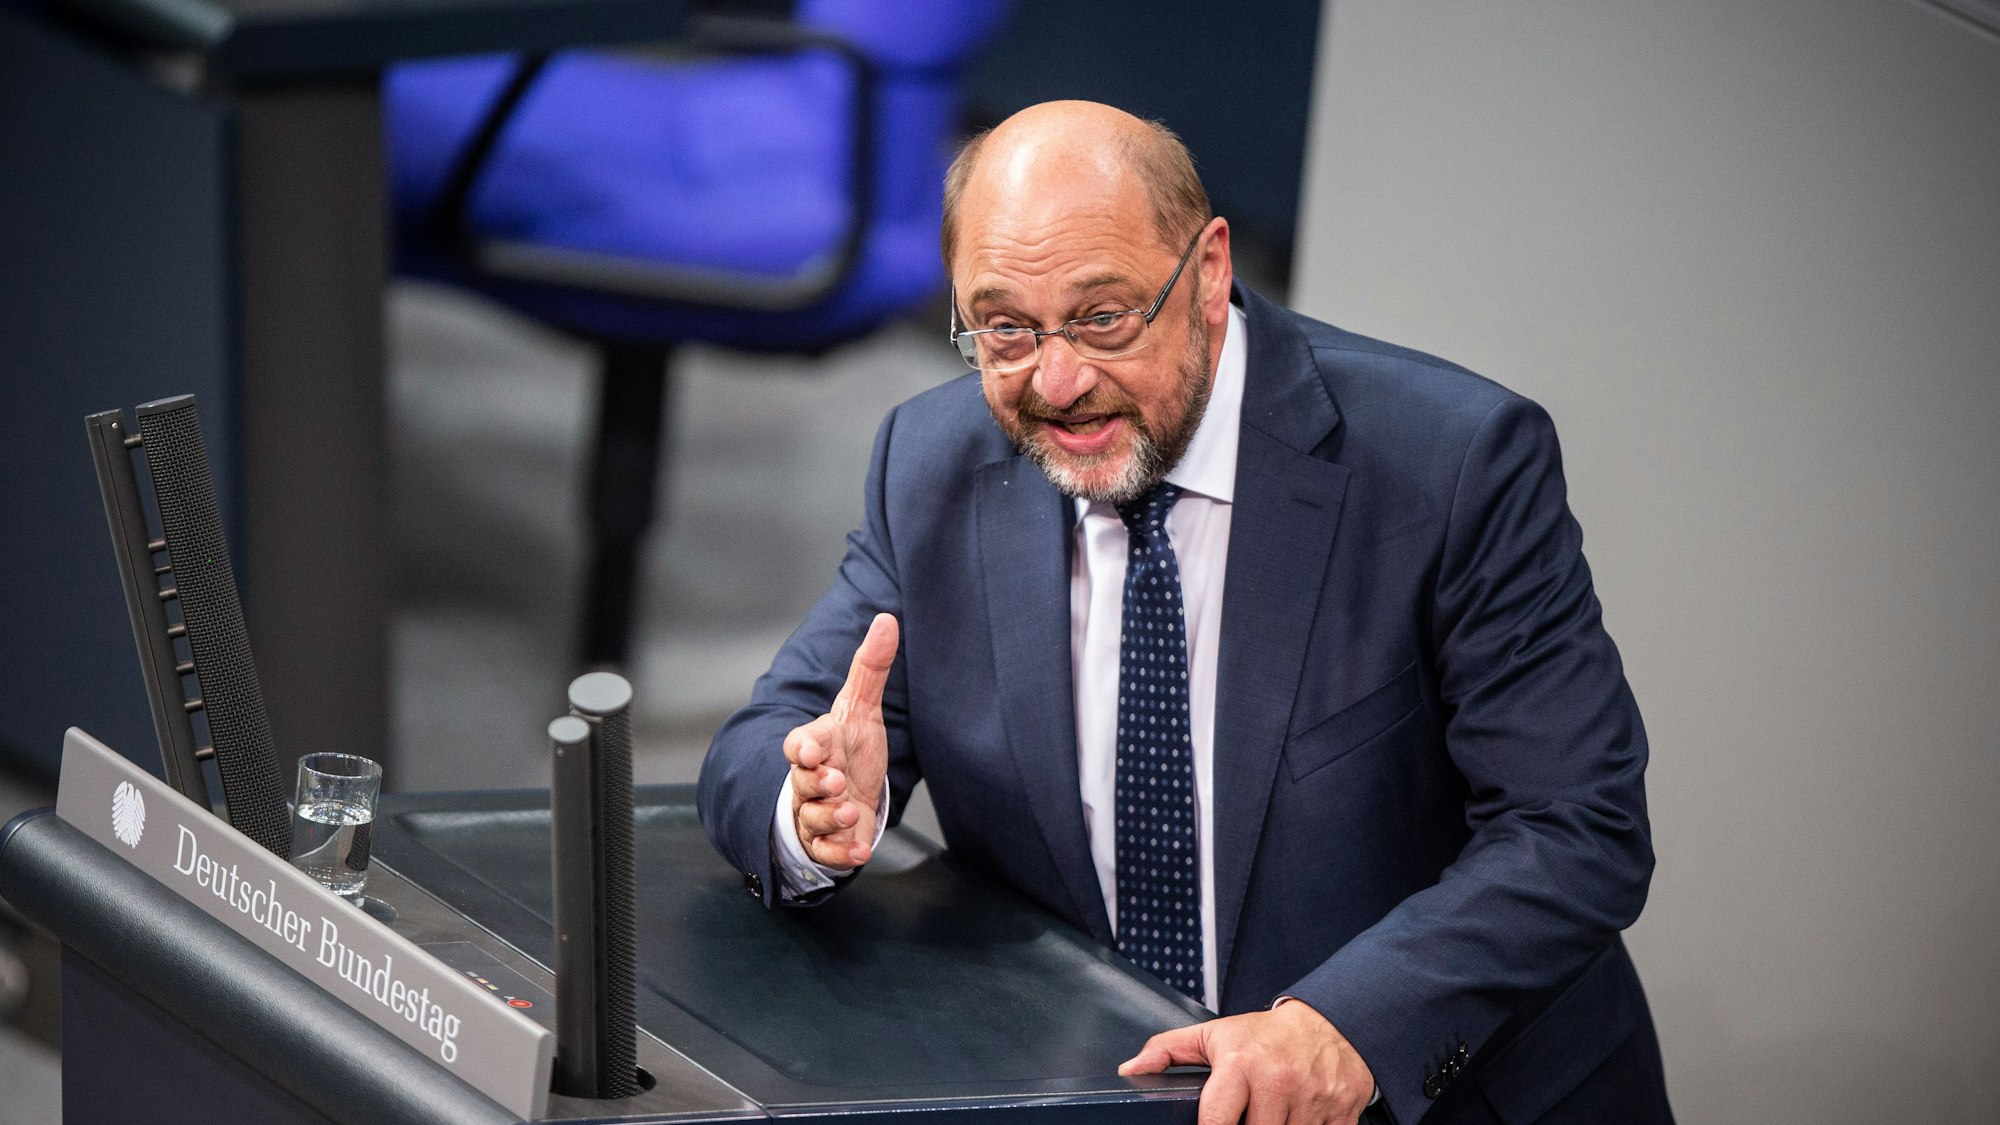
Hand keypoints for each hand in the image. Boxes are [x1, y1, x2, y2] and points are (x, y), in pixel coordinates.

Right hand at [785, 613, 898, 869]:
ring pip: (812, 820)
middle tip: (837, 783)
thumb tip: (887, 619)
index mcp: (814, 747)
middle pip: (802, 785)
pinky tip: (860, 852)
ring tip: (852, 812)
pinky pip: (825, 852)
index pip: (797, 746)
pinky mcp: (828, 842)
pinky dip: (841, 854)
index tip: (812, 751)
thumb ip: (871, 667)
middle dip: (817, 786)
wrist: (850, 791)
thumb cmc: (850, 748)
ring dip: (830, 819)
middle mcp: (809, 782)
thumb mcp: (862, 708)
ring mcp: (815, 814)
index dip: (802, 749)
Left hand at [1119, 999, 1375, 1124]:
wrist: (1331, 1024)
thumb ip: (1168, 1051)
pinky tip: (1298, 1120)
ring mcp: (1312, 1101)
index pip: (1216, 1121)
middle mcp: (1278, 1082)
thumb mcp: (1214, 1034)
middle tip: (1247, 1116)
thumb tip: (1131, 1070)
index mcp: (1241, 1065)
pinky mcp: (1340, 1114)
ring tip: (1270, 1116)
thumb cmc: (1266, 1036)